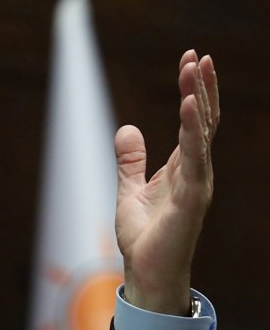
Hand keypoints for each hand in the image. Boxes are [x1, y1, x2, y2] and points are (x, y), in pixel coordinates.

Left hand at [115, 50, 219, 314]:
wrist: (147, 274)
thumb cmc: (144, 238)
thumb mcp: (129, 190)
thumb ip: (131, 161)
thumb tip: (127, 128)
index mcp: (183, 168)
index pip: (193, 121)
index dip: (194, 90)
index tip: (191, 59)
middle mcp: (196, 171)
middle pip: (203, 120)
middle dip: (201, 86)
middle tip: (198, 54)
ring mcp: (197, 184)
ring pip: (201, 132)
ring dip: (198, 98)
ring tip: (195, 67)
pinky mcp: (191, 198)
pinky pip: (194, 157)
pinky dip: (192, 130)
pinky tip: (189, 105)